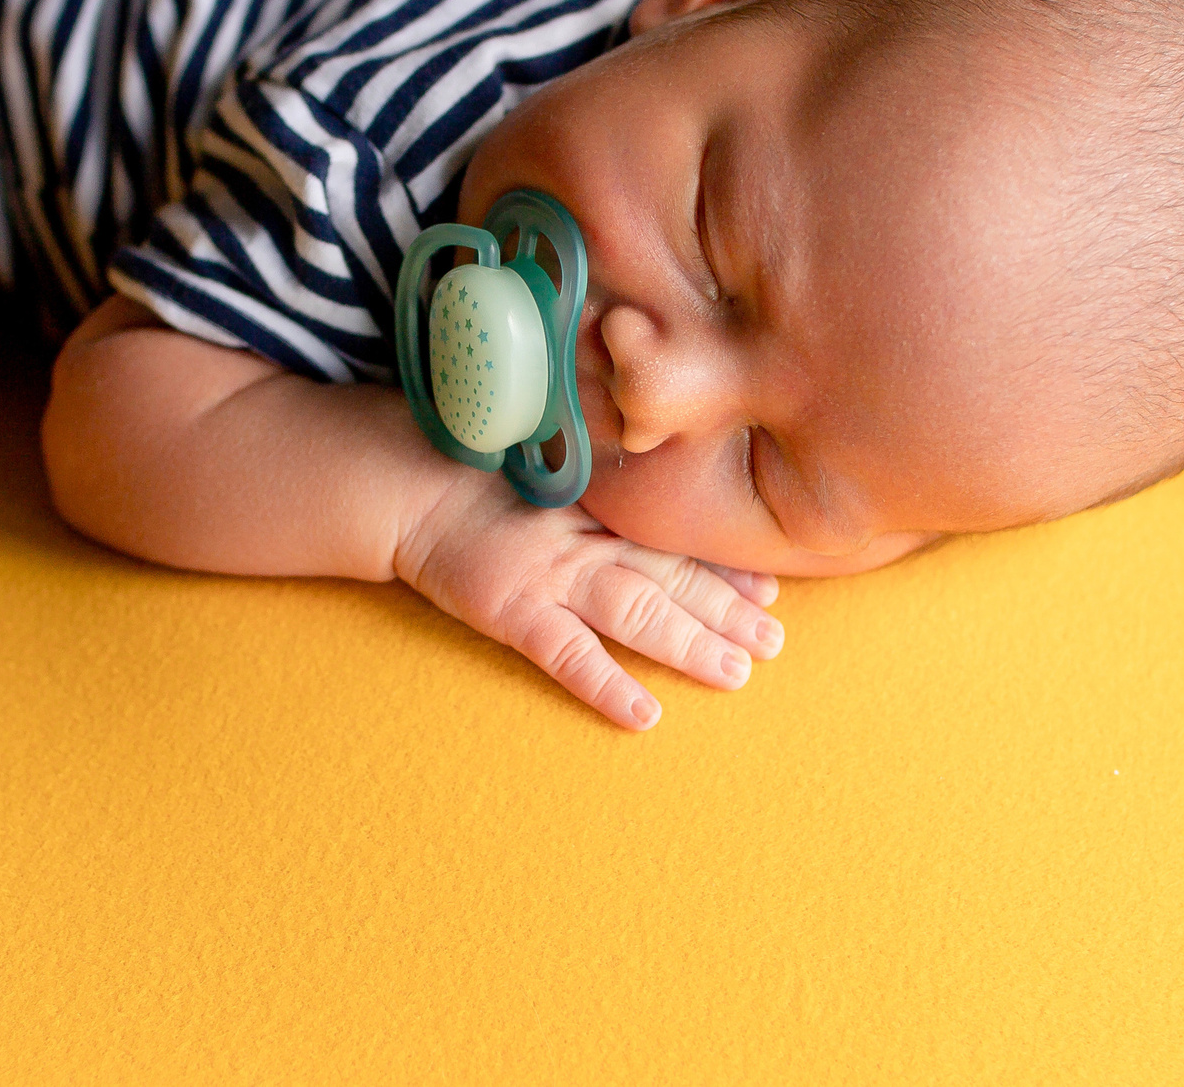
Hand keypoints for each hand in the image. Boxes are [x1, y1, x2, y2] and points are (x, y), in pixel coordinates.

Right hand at [395, 480, 785, 730]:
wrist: (407, 482)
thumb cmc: (472, 470)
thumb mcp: (542, 468)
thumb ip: (590, 488)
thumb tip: (641, 500)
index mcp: (596, 507)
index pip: (673, 540)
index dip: (724, 567)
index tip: (771, 588)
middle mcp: (586, 540)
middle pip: (670, 578)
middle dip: (726, 611)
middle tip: (775, 642)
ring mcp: (552, 575)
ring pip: (638, 612)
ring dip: (690, 643)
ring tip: (736, 673)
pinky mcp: (512, 609)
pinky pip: (568, 655)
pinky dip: (607, 684)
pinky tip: (643, 715)